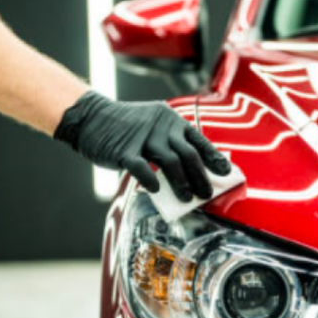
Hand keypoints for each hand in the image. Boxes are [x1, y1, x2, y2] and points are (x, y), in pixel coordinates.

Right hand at [55, 91, 231, 201]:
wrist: (91, 118)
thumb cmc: (124, 128)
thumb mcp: (152, 126)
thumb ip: (170, 144)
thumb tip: (191, 172)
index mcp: (169, 119)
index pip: (198, 139)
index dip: (214, 157)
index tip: (226, 172)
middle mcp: (160, 126)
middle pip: (188, 154)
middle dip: (201, 176)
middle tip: (206, 194)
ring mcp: (142, 137)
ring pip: (170, 163)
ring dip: (181, 184)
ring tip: (187, 199)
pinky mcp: (124, 151)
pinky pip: (142, 168)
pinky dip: (151, 181)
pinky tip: (156, 190)